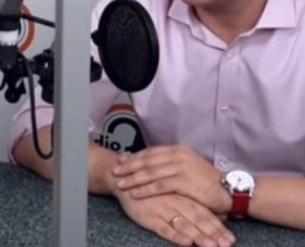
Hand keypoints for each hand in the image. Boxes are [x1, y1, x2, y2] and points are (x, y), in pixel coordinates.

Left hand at [113, 145, 231, 214]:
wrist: (229, 190)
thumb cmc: (208, 181)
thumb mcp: (188, 166)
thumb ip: (170, 165)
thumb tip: (151, 165)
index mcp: (178, 150)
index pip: (150, 152)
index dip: (134, 157)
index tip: (120, 161)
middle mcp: (178, 155)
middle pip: (147, 160)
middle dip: (128, 166)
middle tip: (115, 171)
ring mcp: (181, 167)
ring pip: (150, 172)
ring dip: (133, 179)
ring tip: (120, 183)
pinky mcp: (184, 181)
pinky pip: (159, 185)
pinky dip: (145, 189)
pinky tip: (135, 193)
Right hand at [116, 190, 235, 246]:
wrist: (122, 179)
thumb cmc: (152, 189)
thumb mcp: (179, 194)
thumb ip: (200, 206)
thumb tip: (225, 216)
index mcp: (184, 197)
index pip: (205, 214)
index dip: (218, 227)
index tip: (231, 240)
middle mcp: (176, 202)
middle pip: (198, 220)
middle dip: (213, 234)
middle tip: (225, 245)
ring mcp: (163, 209)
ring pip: (184, 224)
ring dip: (199, 236)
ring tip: (211, 246)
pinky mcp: (149, 216)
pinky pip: (164, 227)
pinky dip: (175, 235)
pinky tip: (186, 242)